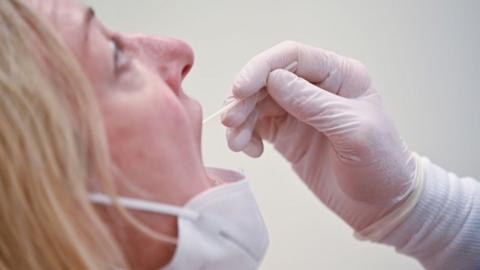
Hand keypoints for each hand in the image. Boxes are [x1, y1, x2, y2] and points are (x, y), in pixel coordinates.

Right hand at [222, 41, 416, 230]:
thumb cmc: (380, 165)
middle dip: (245, 97)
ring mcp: (300, 111)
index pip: (293, 56)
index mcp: (339, 76)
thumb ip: (314, 104)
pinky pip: (258, 126)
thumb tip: (274, 80)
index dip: (262, 68)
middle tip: (231, 120)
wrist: (380, 205)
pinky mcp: (288, 134)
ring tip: (237, 142)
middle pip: (268, 79)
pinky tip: (250, 150)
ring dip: (241, 119)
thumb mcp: (353, 132)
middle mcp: (317, 88)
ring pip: (258, 102)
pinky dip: (246, 135)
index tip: (240, 90)